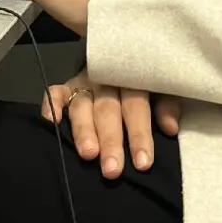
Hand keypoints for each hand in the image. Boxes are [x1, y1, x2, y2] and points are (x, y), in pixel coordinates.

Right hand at [42, 71, 182, 178]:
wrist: (127, 53)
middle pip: (108, 110)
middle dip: (110, 140)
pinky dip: (51, 105)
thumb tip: (170, 128)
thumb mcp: (164, 87)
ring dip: (84, 129)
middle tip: (113, 169)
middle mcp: (107, 80)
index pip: (137, 107)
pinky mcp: (68, 86)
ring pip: (82, 106)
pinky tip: (52, 122)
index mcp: (134, 78)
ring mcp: (85, 82)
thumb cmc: (148, 80)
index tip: (142, 163)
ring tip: (88, 154)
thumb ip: (167, 105)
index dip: (139, 134)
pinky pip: (55, 93)